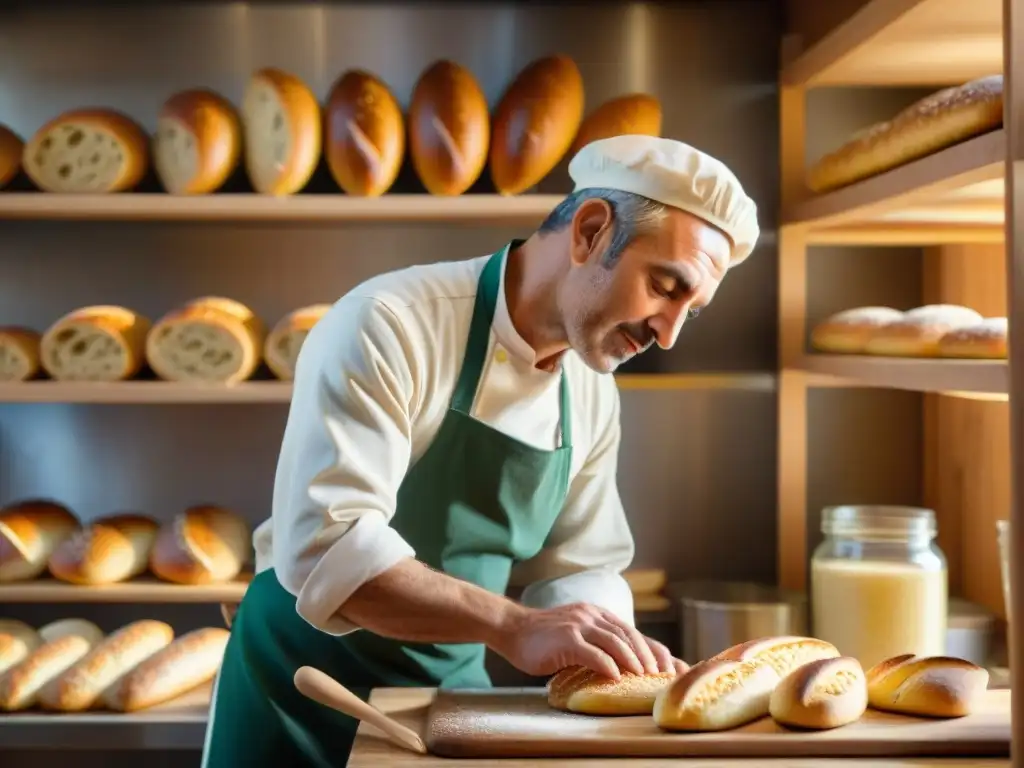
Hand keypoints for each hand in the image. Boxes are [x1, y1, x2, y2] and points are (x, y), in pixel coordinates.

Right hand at [489, 601, 685, 679]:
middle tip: (661, 674)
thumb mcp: (576, 634)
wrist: (512, 629)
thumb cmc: (543, 638)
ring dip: (633, 660)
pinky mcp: (567, 638)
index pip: (632, 630)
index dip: (652, 648)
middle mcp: (591, 615)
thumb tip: (620, 667)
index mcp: (596, 614)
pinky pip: (593, 653)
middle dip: (649, 655)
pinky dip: (608, 665)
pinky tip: (616, 677)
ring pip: (616, 642)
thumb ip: (596, 643)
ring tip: (644, 676)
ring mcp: (579, 625)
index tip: (668, 666)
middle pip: (629, 634)